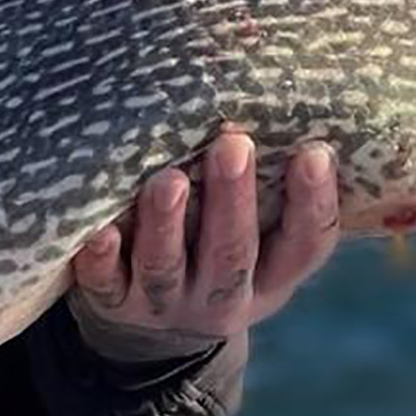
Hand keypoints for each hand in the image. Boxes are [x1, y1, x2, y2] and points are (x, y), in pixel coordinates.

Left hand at [67, 133, 339, 363]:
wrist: (149, 332)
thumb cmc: (212, 248)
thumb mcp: (255, 234)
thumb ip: (268, 184)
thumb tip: (275, 84)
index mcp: (269, 276)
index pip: (305, 244)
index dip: (314, 202)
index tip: (315, 152)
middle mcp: (220, 296)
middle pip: (232, 254)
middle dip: (233, 200)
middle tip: (233, 145)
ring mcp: (163, 303)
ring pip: (165, 266)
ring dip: (167, 224)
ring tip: (169, 180)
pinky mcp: (111, 303)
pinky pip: (103, 284)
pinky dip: (100, 258)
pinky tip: (99, 230)